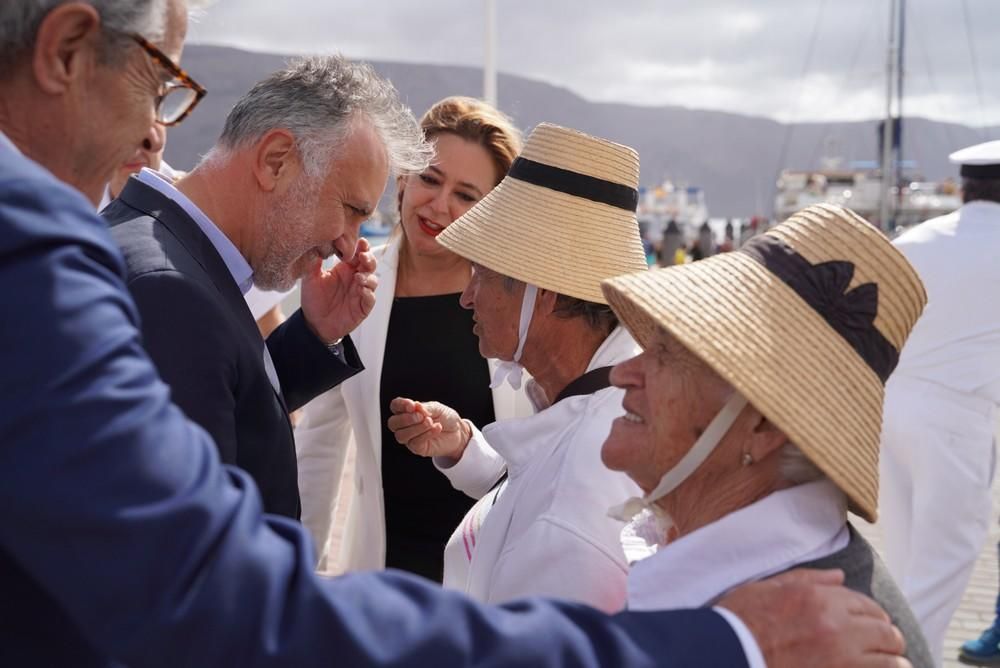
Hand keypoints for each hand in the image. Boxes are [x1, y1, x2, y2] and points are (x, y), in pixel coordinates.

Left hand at [300, 238, 377, 343]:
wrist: (314, 323)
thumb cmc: (314, 300)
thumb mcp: (310, 279)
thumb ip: (314, 263)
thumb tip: (316, 245)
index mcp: (344, 268)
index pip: (357, 253)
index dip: (361, 247)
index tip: (360, 241)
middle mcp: (355, 278)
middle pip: (369, 264)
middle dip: (369, 258)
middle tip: (362, 256)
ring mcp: (360, 292)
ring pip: (373, 280)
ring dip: (368, 277)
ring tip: (358, 277)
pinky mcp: (363, 307)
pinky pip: (371, 298)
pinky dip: (368, 294)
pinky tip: (362, 291)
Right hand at [387, 397, 471, 459]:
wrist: (458, 431)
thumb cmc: (446, 418)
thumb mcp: (436, 407)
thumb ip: (424, 408)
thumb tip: (415, 407)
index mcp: (408, 411)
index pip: (395, 406)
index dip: (400, 405)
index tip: (412, 406)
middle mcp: (406, 425)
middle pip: (393, 423)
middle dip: (406, 419)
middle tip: (421, 416)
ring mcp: (410, 437)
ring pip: (402, 435)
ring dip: (417, 428)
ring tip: (430, 422)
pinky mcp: (417, 448)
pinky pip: (415, 442)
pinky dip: (426, 434)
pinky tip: (436, 428)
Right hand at [718, 569, 908, 667]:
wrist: (727, 654)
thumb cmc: (740, 621)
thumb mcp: (768, 587)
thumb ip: (807, 580)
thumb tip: (839, 576)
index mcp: (819, 599)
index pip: (866, 605)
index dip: (873, 615)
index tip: (874, 623)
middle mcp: (836, 627)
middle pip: (886, 632)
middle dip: (889, 638)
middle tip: (888, 645)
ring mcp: (840, 660)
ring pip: (890, 660)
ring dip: (893, 661)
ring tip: (892, 664)